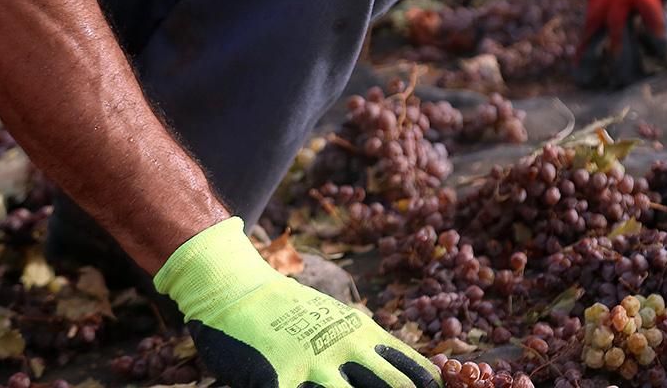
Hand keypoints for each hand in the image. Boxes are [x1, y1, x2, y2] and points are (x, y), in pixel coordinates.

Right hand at [156, 217, 439, 387]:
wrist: (235, 288)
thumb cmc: (288, 309)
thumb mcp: (337, 320)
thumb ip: (368, 347)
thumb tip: (413, 372)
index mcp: (364, 334)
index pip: (413, 371)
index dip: (431, 387)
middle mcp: (346, 350)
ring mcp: (313, 367)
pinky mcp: (279, 382)